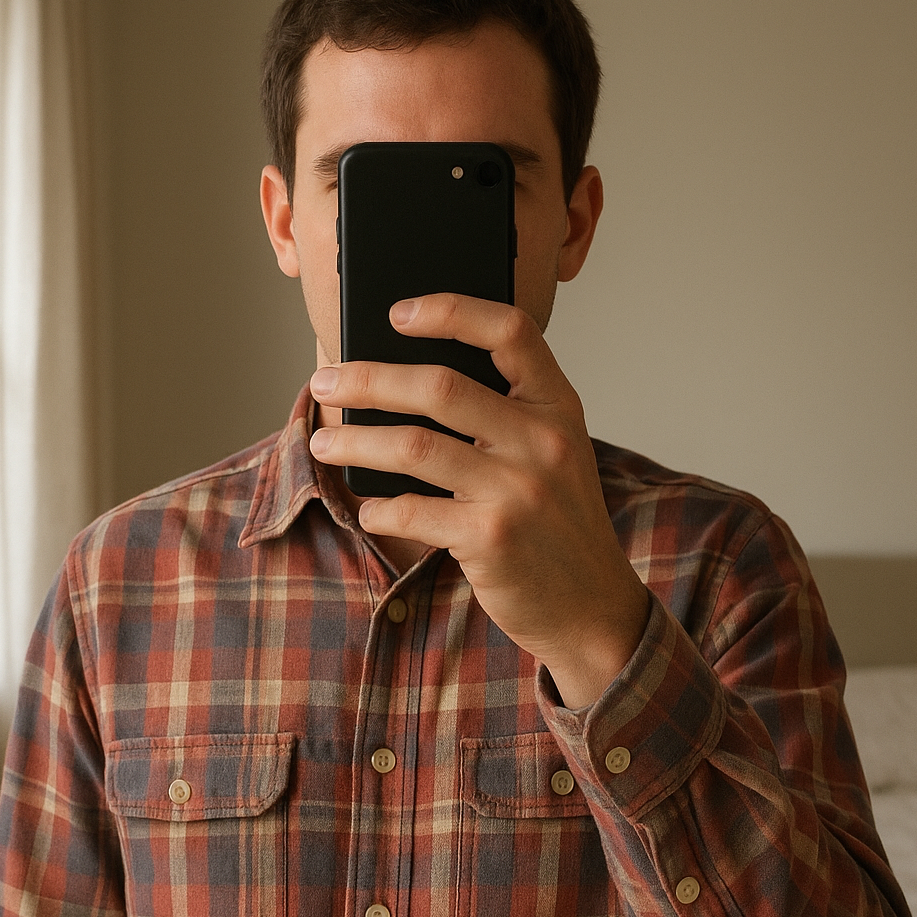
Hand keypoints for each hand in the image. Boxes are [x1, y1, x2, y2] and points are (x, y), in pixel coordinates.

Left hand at [309, 293, 649, 707]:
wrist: (592, 606)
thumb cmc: (557, 524)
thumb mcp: (552, 455)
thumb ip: (504, 416)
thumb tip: (401, 385)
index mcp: (559, 406)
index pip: (510, 331)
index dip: (451, 310)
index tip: (396, 313)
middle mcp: (544, 440)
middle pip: (440, 385)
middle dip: (367, 380)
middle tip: (325, 383)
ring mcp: (519, 489)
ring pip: (413, 445)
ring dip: (355, 441)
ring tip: (324, 443)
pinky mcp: (492, 537)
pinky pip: (413, 511)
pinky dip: (380, 509)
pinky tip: (370, 510)